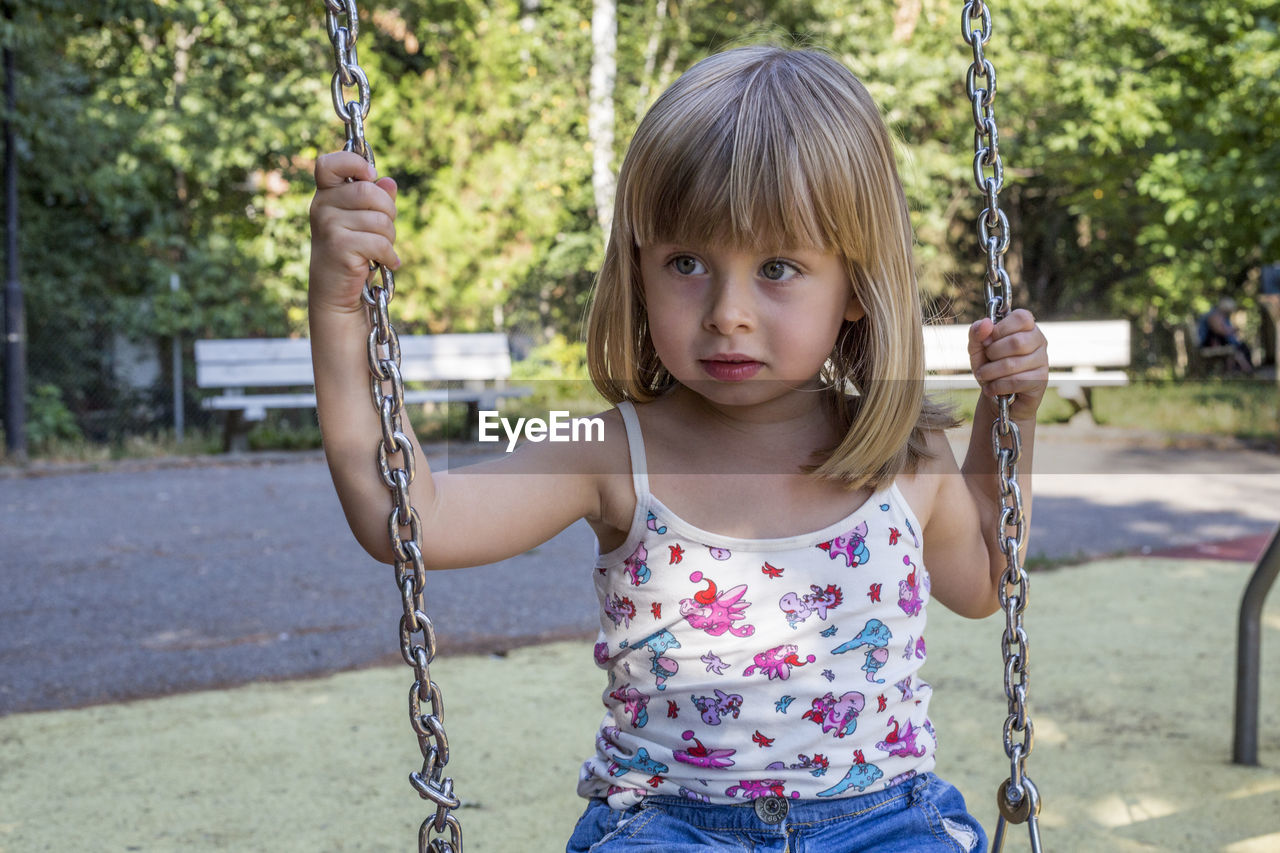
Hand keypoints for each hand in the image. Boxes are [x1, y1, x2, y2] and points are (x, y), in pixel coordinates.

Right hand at [308, 151, 400, 313]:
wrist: (337, 294)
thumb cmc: (353, 254)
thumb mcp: (365, 222)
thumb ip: (376, 200)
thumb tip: (389, 182)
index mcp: (326, 195)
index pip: (329, 163)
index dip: (354, 162)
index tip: (371, 176)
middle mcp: (321, 206)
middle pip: (369, 190)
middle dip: (388, 211)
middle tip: (385, 230)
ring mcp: (328, 225)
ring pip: (379, 219)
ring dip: (390, 238)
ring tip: (381, 251)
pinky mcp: (339, 246)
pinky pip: (379, 242)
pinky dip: (389, 255)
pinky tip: (388, 263)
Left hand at [967, 309, 1048, 420]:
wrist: (996, 396)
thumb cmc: (989, 367)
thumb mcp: (978, 349)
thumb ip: (977, 333)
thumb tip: (985, 323)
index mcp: (1026, 327)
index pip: (1022, 317)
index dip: (1000, 329)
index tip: (988, 341)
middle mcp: (1039, 341)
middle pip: (1016, 342)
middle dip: (993, 353)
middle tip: (986, 360)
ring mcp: (1042, 361)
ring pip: (1013, 364)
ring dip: (991, 372)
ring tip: (984, 376)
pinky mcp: (1040, 381)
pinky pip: (1015, 382)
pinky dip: (997, 386)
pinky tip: (991, 388)